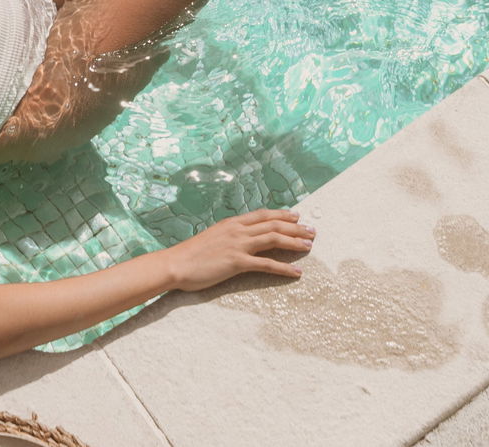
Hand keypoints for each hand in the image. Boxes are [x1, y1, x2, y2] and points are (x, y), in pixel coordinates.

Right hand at [164, 209, 313, 290]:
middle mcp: (238, 230)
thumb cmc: (190, 254)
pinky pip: (267, 264)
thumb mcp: (212, 237)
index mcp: (232, 223)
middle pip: (274, 224)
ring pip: (274, 239)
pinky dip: (285, 268)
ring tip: (309, 246)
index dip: (282, 214)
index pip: (263, 215)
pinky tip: (297, 273)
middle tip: (312, 231)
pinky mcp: (238, 262)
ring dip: (295, 242)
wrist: (176, 264)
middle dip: (296, 227)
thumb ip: (228, 235)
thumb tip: (239, 238)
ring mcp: (239, 245)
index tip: (297, 216)